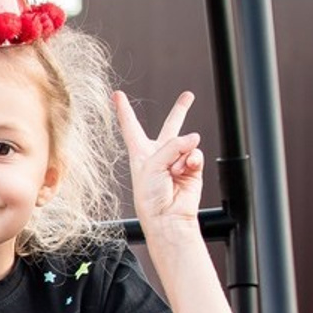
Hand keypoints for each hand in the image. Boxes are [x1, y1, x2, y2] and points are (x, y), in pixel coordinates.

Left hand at [114, 90, 203, 227]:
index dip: (124, 110)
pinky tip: (185, 171)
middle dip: (180, 110)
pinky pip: (196, 154)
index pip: (131, 126)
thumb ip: (173, 146)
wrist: (166, 217)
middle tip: (188, 96)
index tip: (117, 95)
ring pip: (186, 141)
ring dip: (180, 154)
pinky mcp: (192, 167)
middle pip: (170, 126)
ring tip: (173, 171)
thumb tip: (195, 137)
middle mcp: (159, 154)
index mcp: (140, 153)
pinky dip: (191, 161)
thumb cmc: (150, 196)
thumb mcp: (151, 165)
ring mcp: (177, 160)